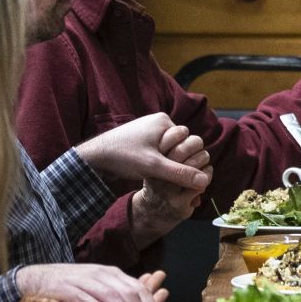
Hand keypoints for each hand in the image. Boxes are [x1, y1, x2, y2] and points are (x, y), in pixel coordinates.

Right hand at [18, 263, 164, 301]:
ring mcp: (84, 280)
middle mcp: (102, 275)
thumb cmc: (73, 288)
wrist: (38, 278)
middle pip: (129, 294)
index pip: (139, 291)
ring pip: (111, 296)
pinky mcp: (66, 288)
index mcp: (113, 275)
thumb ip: (122, 300)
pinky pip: (84, 297)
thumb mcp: (101, 290)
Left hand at [76, 113, 211, 193]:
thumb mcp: (155, 167)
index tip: (167, 166)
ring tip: (152, 171)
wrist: (94, 157)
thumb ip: (181, 174)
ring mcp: (150, 130)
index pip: (190, 140)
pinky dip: (159, 161)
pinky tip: (148, 170)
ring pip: (171, 149)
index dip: (183, 157)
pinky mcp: (142, 139)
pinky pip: (160, 150)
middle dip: (175, 160)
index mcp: (164, 120)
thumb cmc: (124, 157)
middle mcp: (159, 121)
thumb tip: (206, 180)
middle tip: (160, 170)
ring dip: (167, 162)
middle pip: (182, 144)